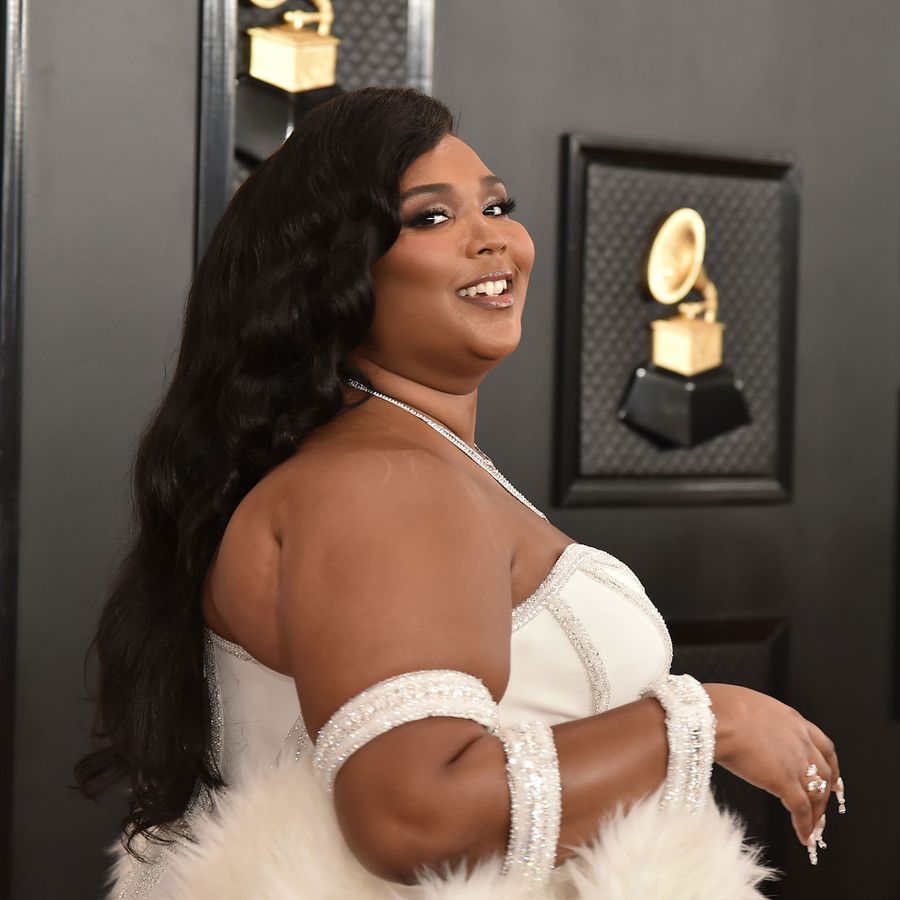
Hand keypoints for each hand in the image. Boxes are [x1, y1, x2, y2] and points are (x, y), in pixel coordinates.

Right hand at [703, 683, 840, 849]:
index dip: (831, 766)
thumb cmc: (720, 707)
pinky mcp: (784, 782)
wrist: (716, 716)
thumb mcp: (748, 707)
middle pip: (823, 774)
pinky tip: (803, 837)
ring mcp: (795, 762)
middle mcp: (801, 741)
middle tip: (821, 808)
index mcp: (793, 721)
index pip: (824, 747)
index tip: (833, 779)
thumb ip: (758, 723)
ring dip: (816, 814)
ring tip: (812, 829)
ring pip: (816, 794)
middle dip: (825, 794)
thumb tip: (745, 731)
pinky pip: (801, 810)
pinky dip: (805, 826)